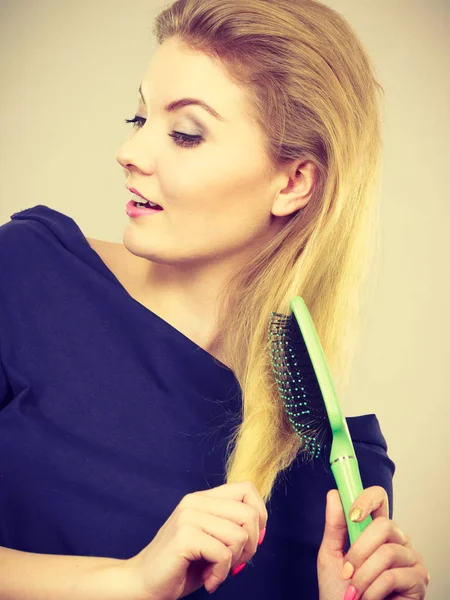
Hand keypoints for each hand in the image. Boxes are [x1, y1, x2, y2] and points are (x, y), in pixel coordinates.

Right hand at [124, 480, 267, 599]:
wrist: (143, 583)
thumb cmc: (182, 566)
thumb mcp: (211, 540)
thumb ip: (232, 527)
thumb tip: (262, 529)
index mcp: (203, 498)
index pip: (247, 488)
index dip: (259, 514)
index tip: (251, 540)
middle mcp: (195, 501)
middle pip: (249, 515)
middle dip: (250, 546)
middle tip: (233, 564)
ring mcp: (189, 517)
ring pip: (239, 535)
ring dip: (233, 563)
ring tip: (216, 572)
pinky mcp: (184, 536)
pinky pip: (223, 554)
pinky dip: (221, 574)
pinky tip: (209, 581)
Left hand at [317, 486, 429, 599]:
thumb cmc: (340, 591)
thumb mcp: (331, 555)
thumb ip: (334, 526)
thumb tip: (334, 494)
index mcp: (376, 530)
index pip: (378, 498)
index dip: (366, 499)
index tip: (352, 515)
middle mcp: (397, 539)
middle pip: (384, 525)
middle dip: (359, 551)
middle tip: (347, 571)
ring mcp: (411, 558)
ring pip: (387, 552)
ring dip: (363, 576)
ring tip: (355, 592)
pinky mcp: (419, 580)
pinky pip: (393, 576)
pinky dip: (373, 590)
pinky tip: (369, 599)